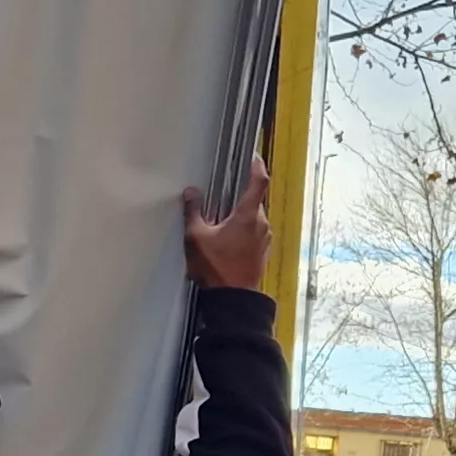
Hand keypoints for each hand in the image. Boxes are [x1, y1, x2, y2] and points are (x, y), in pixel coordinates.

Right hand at [183, 157, 272, 292]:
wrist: (233, 298)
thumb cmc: (216, 268)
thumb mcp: (196, 237)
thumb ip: (193, 212)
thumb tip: (191, 193)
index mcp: (248, 215)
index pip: (259, 182)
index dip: (257, 166)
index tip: (253, 157)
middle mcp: (261, 224)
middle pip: (254, 200)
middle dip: (240, 196)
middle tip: (223, 195)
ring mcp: (264, 238)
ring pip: (254, 217)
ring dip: (240, 215)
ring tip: (221, 221)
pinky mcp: (262, 251)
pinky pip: (254, 232)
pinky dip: (243, 230)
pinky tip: (227, 239)